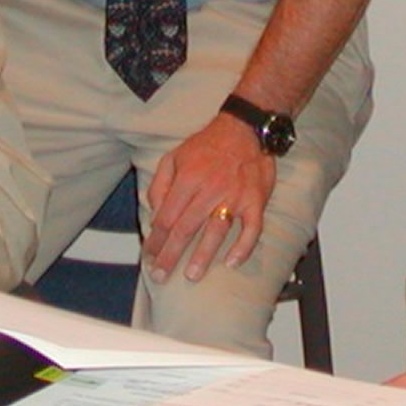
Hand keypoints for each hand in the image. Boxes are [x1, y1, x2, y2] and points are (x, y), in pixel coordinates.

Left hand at [142, 114, 278, 284]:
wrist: (245, 129)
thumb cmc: (207, 145)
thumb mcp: (174, 156)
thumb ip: (160, 184)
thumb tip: (154, 213)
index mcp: (188, 178)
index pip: (167, 217)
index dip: (156, 240)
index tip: (149, 256)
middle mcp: (210, 189)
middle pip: (186, 228)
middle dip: (171, 255)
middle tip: (161, 275)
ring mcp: (235, 196)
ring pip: (216, 231)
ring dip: (203, 255)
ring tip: (192, 275)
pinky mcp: (256, 201)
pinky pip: (252, 228)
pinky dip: (244, 247)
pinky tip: (233, 262)